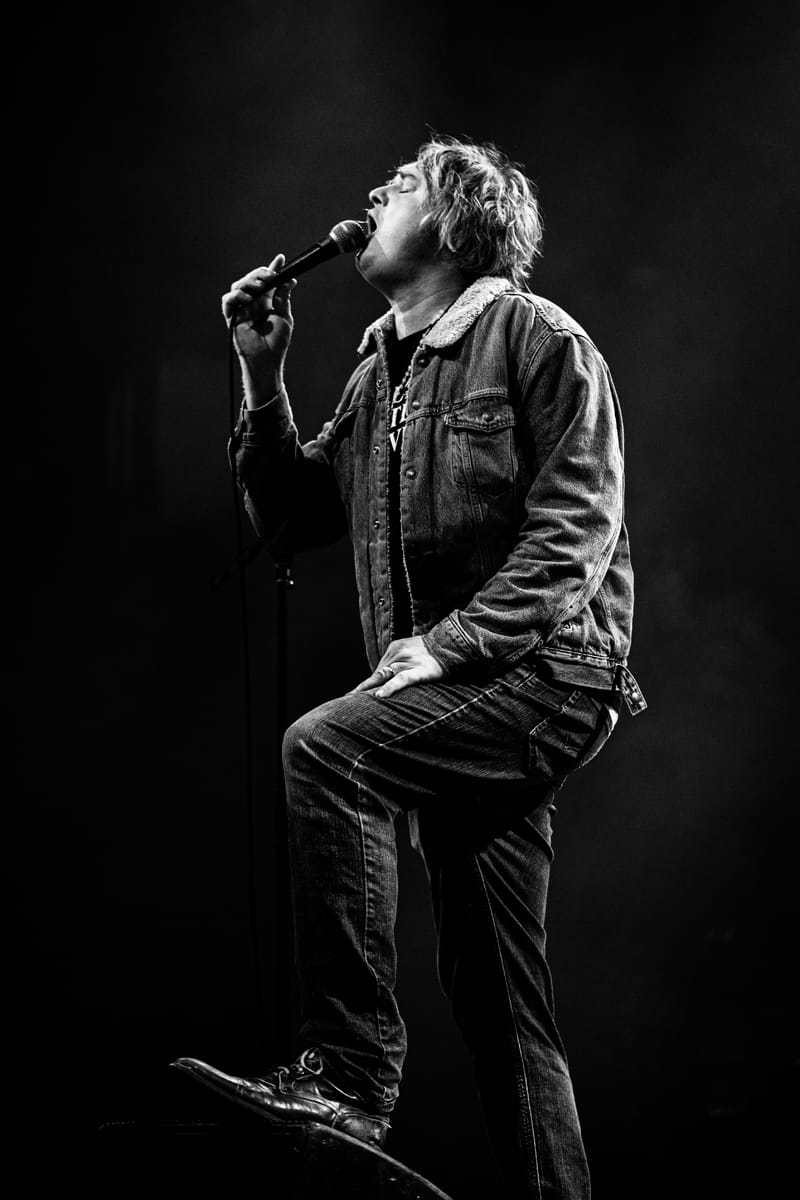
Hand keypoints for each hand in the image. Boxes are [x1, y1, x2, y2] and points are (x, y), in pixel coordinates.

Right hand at [221, 255, 295, 401]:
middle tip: (269, 275)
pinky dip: (236, 296)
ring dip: (248, 282)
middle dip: (260, 273)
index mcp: (266, 301)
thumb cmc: (277, 343)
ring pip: (238, 286)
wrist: (267, 360)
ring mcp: (242, 309)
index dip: (273, 268)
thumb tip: (290, 280)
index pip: (268, 281)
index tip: (281, 258)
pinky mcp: (232, 318)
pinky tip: (247, 299)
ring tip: (259, 287)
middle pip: (251, 279)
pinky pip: (228, 301)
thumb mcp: (284, 316)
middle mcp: (253, 303)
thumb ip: (283, 297)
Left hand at [350, 636, 444, 698]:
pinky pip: (401, 680)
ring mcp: (407, 662)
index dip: (368, 684)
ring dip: (370, 691)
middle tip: (347, 700)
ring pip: (384, 677)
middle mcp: (397, 653)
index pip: (379, 669)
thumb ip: (400, 662)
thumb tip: (388, 678)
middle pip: (376, 674)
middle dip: (362, 689)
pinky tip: (380, 696)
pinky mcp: (418, 670)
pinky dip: (390, 688)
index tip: (355, 694)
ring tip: (357, 703)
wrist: (453, 643)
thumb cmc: (434, 651)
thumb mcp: (413, 650)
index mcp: (395, 648)